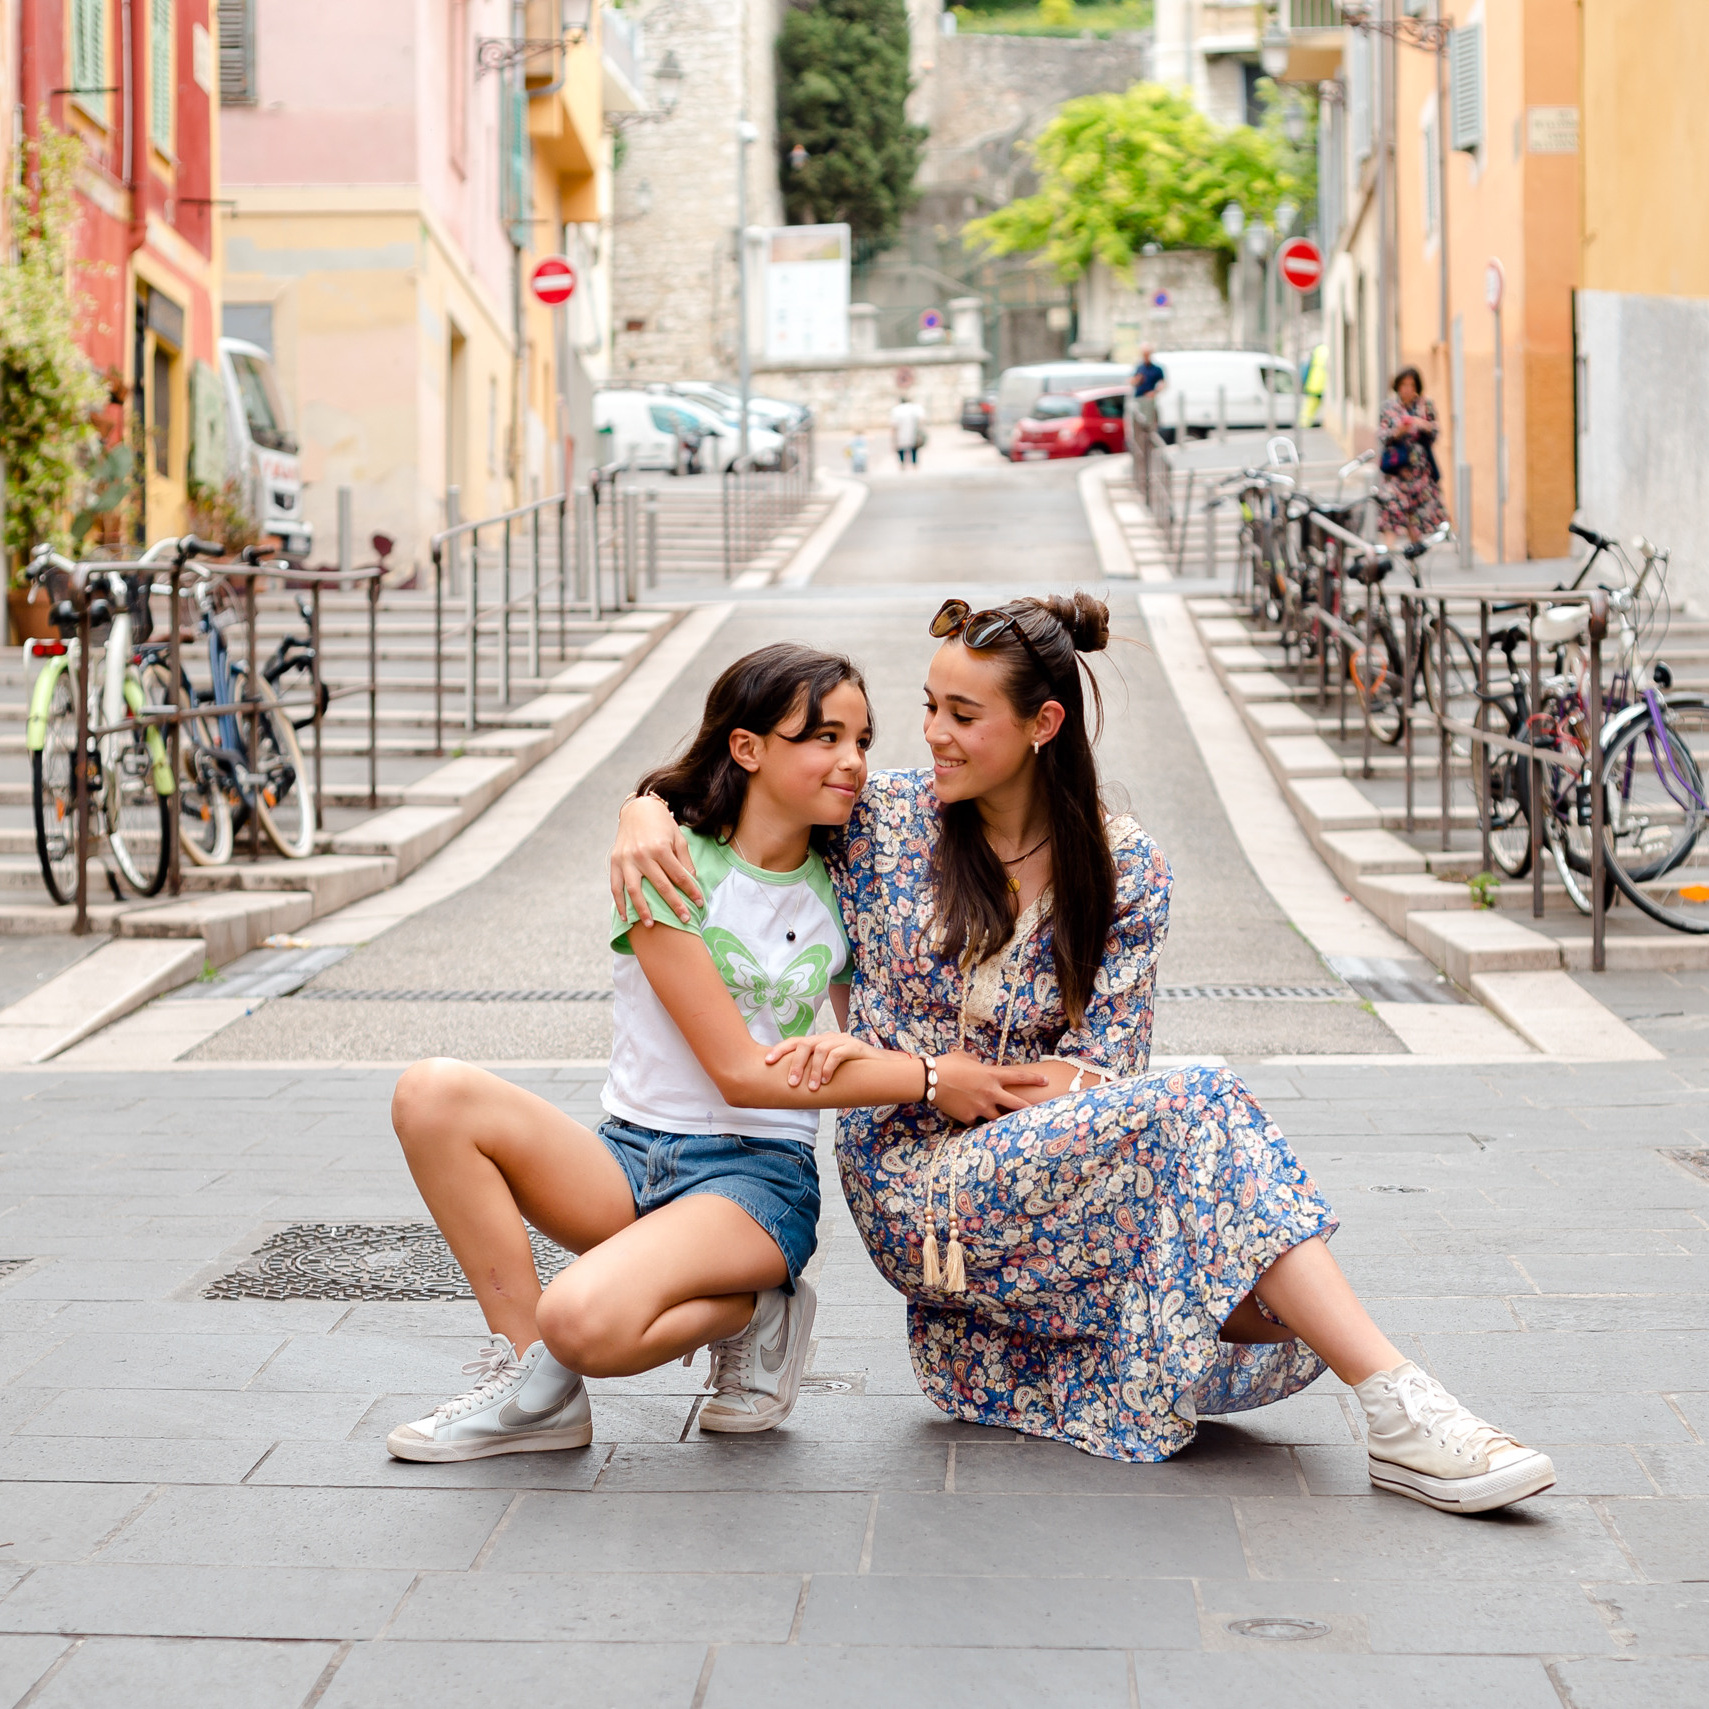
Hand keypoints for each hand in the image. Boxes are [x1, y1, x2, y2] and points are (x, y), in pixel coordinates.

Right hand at [610, 795, 700, 925]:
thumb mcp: (678, 837)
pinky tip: (626, 917)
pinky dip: (619, 903)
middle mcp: (643, 855)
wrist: (637, 809)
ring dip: (643, 910)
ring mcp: (627, 859)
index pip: (679, 875)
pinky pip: (616, 886)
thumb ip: (684, 859)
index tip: (699, 903)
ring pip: (635, 890)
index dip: (691, 891)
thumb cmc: (661, 824)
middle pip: (661, 886)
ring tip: (652, 925)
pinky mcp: (615, 862)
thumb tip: (692, 880)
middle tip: (685, 920)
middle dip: (675, 905)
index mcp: (661, 848)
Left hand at [764, 1030, 878, 1090]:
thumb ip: (812, 1074)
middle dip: (796, 1064)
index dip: (780, 1049)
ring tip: (812, 1088)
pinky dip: (829, 1068)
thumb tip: (789, 1089)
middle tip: (792, 1083)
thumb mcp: (827, 1072)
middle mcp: (828, 1038)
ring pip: (820, 1049)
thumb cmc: (850, 1073)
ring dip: (814, 1070)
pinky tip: (826, 1081)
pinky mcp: (855, 1046)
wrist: (881, 1069)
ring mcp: (842, 1040)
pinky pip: (838, 1054)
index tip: (767, 1062)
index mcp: (819, 1042)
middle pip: (805, 1044)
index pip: (795, 1042)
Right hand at [930, 1051, 1049, 1125]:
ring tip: (1008, 1124)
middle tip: (1039, 1113)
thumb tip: (977, 1062)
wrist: (931, 1080)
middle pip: (1017, 1104)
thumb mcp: (965, 1057)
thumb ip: (976, 1061)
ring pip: (999, 1117)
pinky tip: (970, 1118)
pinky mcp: (970, 1117)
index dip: (1034, 1079)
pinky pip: (976, 1120)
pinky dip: (975, 1119)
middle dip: (1030, 1109)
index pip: (1019, 1076)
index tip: (1046, 1081)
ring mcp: (981, 1107)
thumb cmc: (948, 1064)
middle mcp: (991, 1092)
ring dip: (1002, 1118)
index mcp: (992, 1075)